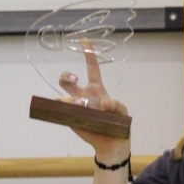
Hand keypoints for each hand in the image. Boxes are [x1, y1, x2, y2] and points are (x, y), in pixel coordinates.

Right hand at [57, 39, 130, 159]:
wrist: (112, 142)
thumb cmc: (117, 123)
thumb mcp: (123, 112)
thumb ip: (116, 106)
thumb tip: (104, 103)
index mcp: (97, 89)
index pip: (91, 68)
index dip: (88, 53)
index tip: (84, 40)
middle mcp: (83, 95)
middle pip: (67, 80)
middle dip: (66, 76)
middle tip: (74, 80)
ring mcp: (76, 107)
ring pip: (63, 96)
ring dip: (68, 98)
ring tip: (79, 105)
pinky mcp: (71, 119)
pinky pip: (61, 111)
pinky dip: (61, 109)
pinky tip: (67, 109)